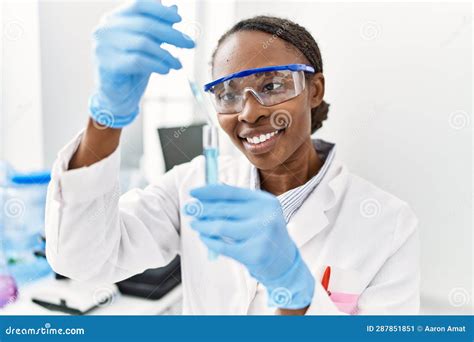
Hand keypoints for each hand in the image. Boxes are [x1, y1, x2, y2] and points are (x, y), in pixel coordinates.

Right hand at [89, 0, 194, 127]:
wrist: (117, 96)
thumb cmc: (132, 68)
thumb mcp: (148, 45)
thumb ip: (157, 27)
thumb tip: (174, 8)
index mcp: (114, 18)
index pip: (139, 5)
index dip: (160, 11)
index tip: (179, 20)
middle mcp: (105, 28)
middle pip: (145, 24)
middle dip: (172, 34)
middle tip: (190, 44)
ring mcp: (103, 46)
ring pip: (143, 43)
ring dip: (166, 54)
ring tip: (179, 64)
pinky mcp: (107, 64)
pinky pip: (138, 61)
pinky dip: (157, 64)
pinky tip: (167, 70)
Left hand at [187, 184, 314, 308]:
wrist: (284, 263)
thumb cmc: (265, 234)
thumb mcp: (259, 213)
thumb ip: (237, 202)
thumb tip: (208, 192)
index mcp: (265, 201)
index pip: (231, 192)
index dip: (209, 191)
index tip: (193, 192)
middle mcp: (266, 215)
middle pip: (225, 209)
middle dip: (202, 209)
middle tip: (188, 209)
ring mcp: (262, 235)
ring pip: (221, 227)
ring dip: (203, 225)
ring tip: (195, 224)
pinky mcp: (255, 253)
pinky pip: (223, 246)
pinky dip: (210, 241)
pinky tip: (204, 238)